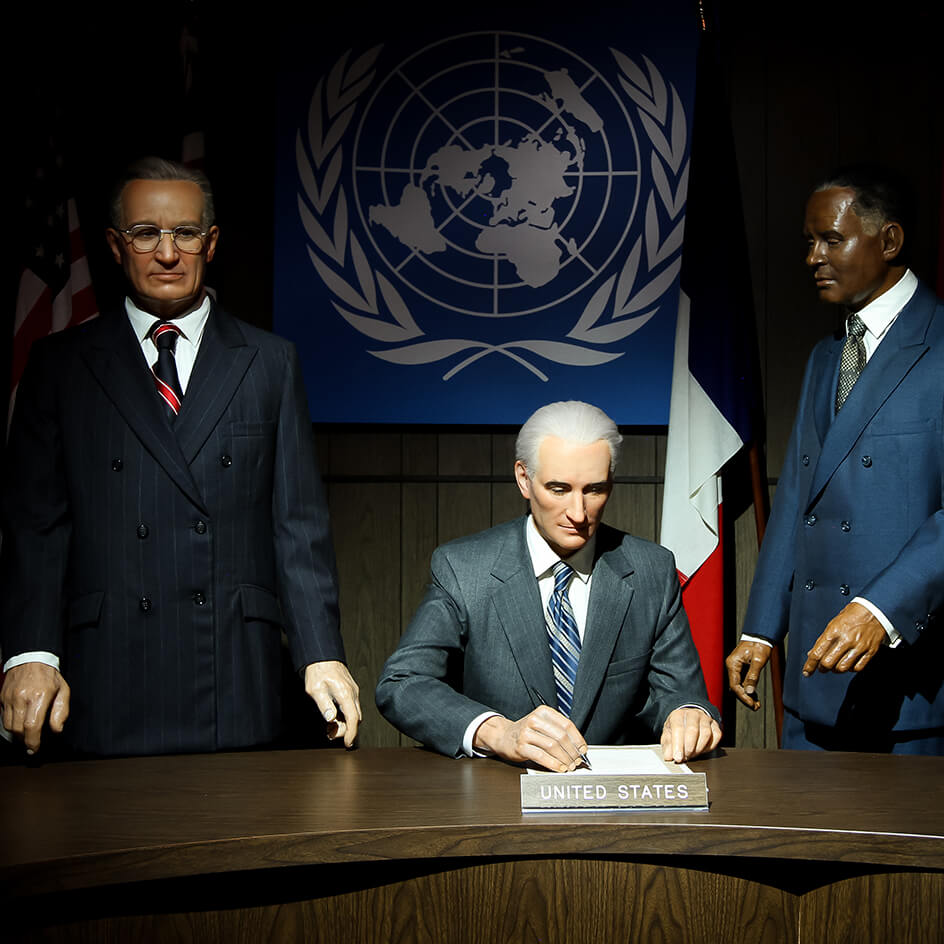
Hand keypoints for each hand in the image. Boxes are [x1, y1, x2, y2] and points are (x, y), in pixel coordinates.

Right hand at [1, 662, 70, 753]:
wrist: (31, 659)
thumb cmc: (49, 676)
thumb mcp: (63, 690)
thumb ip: (61, 711)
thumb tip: (57, 730)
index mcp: (40, 696)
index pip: (32, 726)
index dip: (32, 742)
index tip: (34, 749)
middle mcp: (22, 698)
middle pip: (18, 729)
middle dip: (25, 740)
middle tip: (32, 742)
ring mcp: (10, 698)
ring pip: (9, 726)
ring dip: (17, 734)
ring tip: (26, 733)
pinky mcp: (2, 698)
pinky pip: (3, 718)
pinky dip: (10, 724)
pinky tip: (19, 723)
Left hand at [304, 661, 361, 746]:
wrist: (322, 656)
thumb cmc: (318, 671)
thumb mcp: (315, 689)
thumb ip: (324, 705)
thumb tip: (331, 718)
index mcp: (345, 694)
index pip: (353, 718)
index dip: (351, 733)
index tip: (347, 743)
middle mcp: (352, 693)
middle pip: (356, 718)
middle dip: (346, 729)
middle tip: (330, 733)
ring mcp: (352, 691)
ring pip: (354, 713)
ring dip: (345, 722)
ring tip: (330, 726)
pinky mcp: (350, 690)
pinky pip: (351, 707)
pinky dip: (345, 715)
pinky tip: (334, 716)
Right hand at [472, 705, 587, 771]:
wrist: (504, 736)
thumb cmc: (527, 732)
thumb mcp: (542, 725)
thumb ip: (558, 732)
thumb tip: (578, 747)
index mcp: (543, 712)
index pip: (566, 724)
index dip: (577, 739)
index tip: (583, 749)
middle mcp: (534, 720)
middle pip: (560, 736)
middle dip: (572, 751)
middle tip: (577, 760)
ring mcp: (526, 733)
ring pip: (552, 746)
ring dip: (564, 759)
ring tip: (569, 765)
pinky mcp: (521, 746)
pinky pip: (541, 756)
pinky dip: (553, 764)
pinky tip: (559, 768)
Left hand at [660, 707, 721, 762]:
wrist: (688, 719)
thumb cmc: (677, 728)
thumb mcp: (668, 734)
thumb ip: (667, 745)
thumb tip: (668, 757)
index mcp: (678, 715)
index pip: (678, 728)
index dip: (678, 744)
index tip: (678, 757)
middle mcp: (693, 714)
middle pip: (693, 730)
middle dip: (689, 747)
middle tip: (685, 757)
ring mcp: (706, 719)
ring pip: (706, 733)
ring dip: (699, 748)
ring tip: (692, 755)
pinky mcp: (715, 725)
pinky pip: (716, 736)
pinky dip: (709, 747)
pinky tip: (701, 750)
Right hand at [725, 640, 771, 709]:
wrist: (760, 636)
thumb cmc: (759, 645)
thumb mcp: (758, 661)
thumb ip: (753, 677)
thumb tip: (749, 691)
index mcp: (733, 664)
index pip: (734, 685)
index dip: (743, 696)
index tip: (752, 704)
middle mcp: (732, 666)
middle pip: (735, 687)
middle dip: (745, 698)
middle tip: (755, 707)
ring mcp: (735, 667)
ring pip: (738, 686)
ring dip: (747, 695)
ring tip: (756, 704)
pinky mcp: (740, 668)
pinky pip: (742, 681)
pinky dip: (748, 689)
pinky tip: (754, 696)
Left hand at [802, 602, 886, 675]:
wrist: (874, 610)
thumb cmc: (851, 615)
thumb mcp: (833, 624)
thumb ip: (822, 640)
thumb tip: (812, 653)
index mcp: (833, 632)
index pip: (817, 653)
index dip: (810, 665)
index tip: (806, 672)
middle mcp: (846, 640)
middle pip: (828, 663)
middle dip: (822, 668)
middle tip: (822, 668)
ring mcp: (859, 646)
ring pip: (843, 668)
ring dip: (836, 670)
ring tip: (834, 666)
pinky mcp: (870, 651)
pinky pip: (858, 668)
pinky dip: (850, 669)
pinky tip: (848, 665)